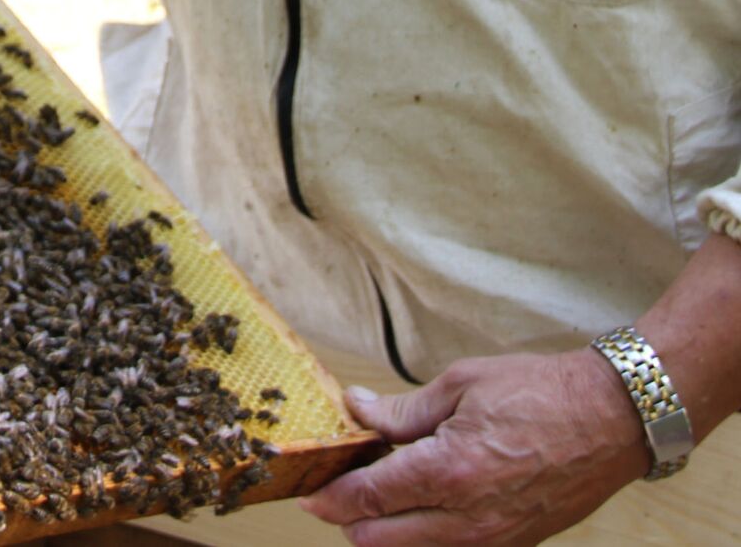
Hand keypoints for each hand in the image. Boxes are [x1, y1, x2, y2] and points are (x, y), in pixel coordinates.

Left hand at [301, 349, 648, 545]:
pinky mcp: (515, 545)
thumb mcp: (460, 385)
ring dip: (387, 532)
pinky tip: (421, 503)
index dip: (330, 500)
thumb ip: (403, 410)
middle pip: (382, 541)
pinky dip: (427, 535)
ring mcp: (494, 540)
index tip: (307, 495)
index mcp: (448, 472)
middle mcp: (468, 519)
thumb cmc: (537, 393)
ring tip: (379, 491)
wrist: (609, 418)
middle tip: (336, 490)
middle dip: (351, 520)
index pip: (368, 500)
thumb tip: (357, 409)